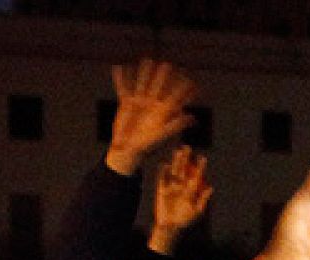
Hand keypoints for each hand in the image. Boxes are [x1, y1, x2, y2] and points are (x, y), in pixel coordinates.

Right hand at [105, 59, 195, 175]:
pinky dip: (120, 79)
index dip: (181, 89)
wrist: (128, 149)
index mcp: (162, 111)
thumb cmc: (146, 145)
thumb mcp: (162, 135)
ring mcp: (139, 102)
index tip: (188, 79)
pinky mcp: (126, 103)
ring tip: (146, 61)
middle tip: (167, 65)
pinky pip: (123, 88)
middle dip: (162, 76)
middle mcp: (152, 104)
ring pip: (142, 84)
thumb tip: (192, 118)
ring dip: (144, 73)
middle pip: (158, 87)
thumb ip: (176, 125)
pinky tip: (118, 68)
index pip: (173, 97)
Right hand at [149, 146, 212, 254]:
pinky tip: (166, 165)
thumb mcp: (196, 212)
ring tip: (178, 152)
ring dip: (176, 162)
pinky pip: (162, 178)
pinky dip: (163, 172)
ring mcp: (172, 186)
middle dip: (186, 159)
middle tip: (188, 148)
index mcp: (191, 189)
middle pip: (184, 169)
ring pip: (174, 171)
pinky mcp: (161, 189)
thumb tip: (211, 188)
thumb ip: (202, 200)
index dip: (200, 167)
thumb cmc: (185, 220)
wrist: (170, 227)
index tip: (202, 158)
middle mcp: (182, 184)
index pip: (196, 175)